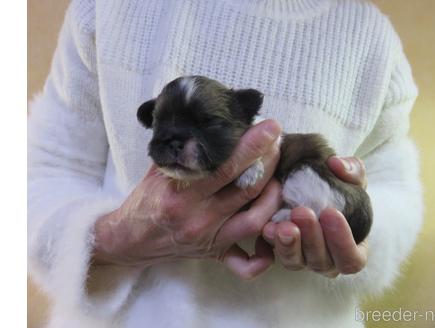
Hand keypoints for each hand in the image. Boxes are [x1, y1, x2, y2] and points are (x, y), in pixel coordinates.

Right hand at [93, 120, 281, 279]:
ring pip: (255, 221)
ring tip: (278, 176)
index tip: (271, 127)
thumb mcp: (158, 169)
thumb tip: (210, 124)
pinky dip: (263, 255)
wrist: (129, 239)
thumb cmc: (146, 200)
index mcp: (181, 195)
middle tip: (277, 143)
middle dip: (269, 162)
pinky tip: (273, 232)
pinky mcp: (215, 254)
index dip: (253, 146)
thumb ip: (183, 150)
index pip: (225, 167)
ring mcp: (210, 240)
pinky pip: (244, 264)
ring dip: (273, 197)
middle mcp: (199, 219)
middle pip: (247, 189)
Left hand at [262, 156, 367, 276]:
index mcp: (352, 250)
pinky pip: (274, 254)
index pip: (352, 259)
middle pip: (321, 261)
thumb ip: (351, 171)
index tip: (331, 212)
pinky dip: (271, 242)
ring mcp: (304, 260)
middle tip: (301, 212)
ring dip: (288, 244)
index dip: (342, 240)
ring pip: (296, 262)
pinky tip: (267, 227)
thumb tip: (336, 164)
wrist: (311, 190)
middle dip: (311, 237)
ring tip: (282, 225)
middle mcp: (328, 261)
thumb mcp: (351, 177)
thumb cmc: (340, 189)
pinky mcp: (282, 253)